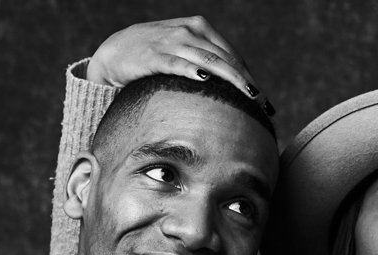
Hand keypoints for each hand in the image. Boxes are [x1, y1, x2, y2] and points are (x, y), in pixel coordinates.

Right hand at [86, 17, 270, 112]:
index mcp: (199, 27)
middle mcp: (189, 31)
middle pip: (225, 59)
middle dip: (246, 83)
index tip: (263, 101)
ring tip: (249, 97)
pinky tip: (206, 79)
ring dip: (232, 80)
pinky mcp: (154, 55)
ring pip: (209, 61)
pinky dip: (192, 70)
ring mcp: (171, 41)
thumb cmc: (153, 55)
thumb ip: (205, 60)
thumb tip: (233, 89)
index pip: (231, 55)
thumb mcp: (182, 49)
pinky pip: (177, 63)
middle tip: (263, 105)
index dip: (248, 76)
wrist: (114, 51)